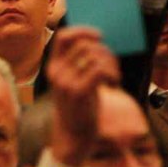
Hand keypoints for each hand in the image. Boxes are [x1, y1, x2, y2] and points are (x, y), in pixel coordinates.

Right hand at [47, 27, 120, 165]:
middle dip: (105, 52)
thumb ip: (79, 61)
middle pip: (85, 45)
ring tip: (114, 77)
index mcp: (53, 66)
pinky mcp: (78, 92)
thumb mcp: (74, 80)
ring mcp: (65, 82)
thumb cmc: (78, 105)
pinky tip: (113, 84)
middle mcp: (56, 72)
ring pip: (94, 57)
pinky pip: (99, 70)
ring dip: (111, 64)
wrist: (73, 135)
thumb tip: (98, 39)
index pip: (63, 37)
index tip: (99, 36)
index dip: (82, 31)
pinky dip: (112, 73)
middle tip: (112, 66)